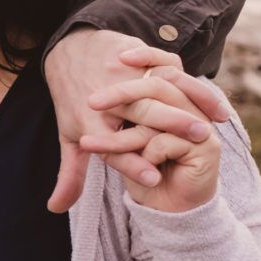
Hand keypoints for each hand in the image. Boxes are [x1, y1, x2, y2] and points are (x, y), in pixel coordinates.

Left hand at [43, 32, 230, 211]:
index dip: (132, 164)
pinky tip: (205, 104)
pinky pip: (166, 67)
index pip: (113, 147)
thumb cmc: (76, 104)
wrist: (69, 52)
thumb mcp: (70, 137)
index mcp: (88, 121)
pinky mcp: (134, 55)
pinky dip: (188, 83)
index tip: (154, 179)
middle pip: (143, 113)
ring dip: (182, 109)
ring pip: (158, 90)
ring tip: (204, 129)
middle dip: (168, 127)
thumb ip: (70, 174)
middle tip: (195, 141)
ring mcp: (121, 73)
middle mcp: (106, 95)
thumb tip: (54, 208)